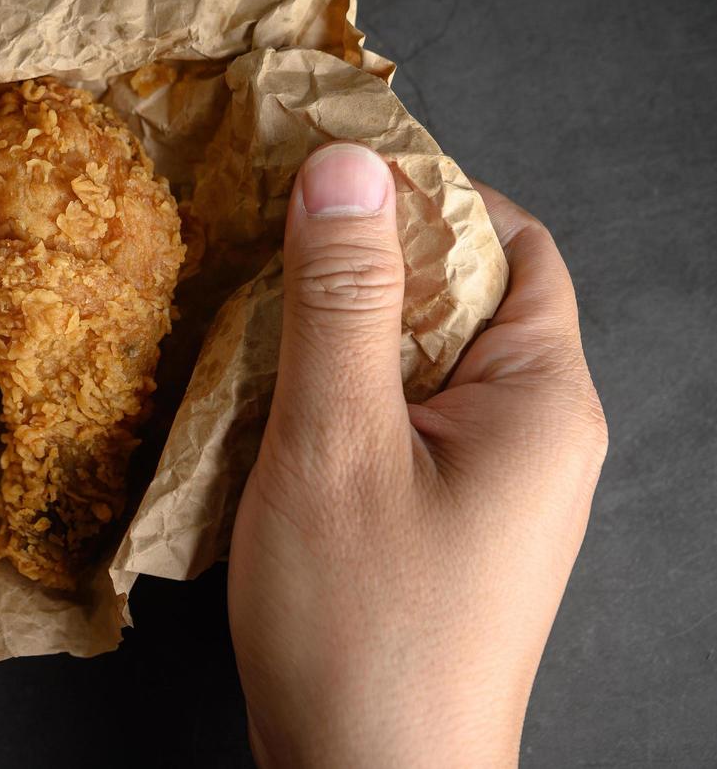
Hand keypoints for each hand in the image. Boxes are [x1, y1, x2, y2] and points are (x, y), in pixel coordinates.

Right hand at [227, 143, 606, 767]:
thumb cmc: (363, 629)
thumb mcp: (335, 443)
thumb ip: (342, 300)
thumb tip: (347, 165)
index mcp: (541, 399)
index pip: (508, 241)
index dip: (423, 195)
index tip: (326, 176)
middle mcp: (535, 433)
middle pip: (463, 296)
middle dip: (367, 262)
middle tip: (269, 245)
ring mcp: (491, 481)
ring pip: (418, 358)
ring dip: (340, 330)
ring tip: (253, 320)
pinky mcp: (443, 518)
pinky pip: (397, 418)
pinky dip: (336, 392)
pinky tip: (267, 401)